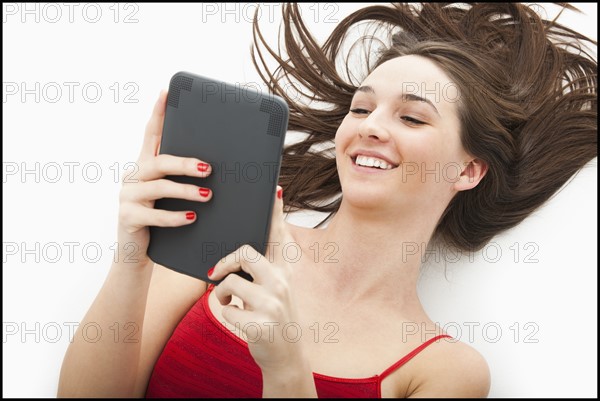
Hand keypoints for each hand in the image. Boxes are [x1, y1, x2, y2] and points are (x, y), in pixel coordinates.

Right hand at [116, 91, 212, 265]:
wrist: (136, 253)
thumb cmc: (161, 220)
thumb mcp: (172, 197)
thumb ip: (183, 180)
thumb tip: (216, 166)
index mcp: (144, 166)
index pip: (150, 135)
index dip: (157, 113)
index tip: (166, 92)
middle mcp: (132, 176)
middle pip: (158, 161)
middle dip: (185, 163)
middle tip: (209, 168)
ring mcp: (127, 196)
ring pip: (158, 186)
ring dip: (186, 190)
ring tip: (208, 195)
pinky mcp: (127, 217)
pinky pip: (153, 214)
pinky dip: (174, 216)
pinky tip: (191, 218)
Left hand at [209, 186, 305, 373]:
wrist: (286, 356)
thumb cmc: (272, 317)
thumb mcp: (275, 290)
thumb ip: (263, 268)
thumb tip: (238, 251)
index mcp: (285, 271)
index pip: (279, 236)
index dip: (275, 212)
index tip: (273, 189)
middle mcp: (282, 283)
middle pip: (245, 253)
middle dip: (225, 262)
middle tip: (215, 272)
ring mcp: (272, 304)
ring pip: (229, 282)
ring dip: (222, 294)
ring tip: (230, 302)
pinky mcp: (260, 325)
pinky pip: (225, 310)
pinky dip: (225, 314)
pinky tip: (237, 319)